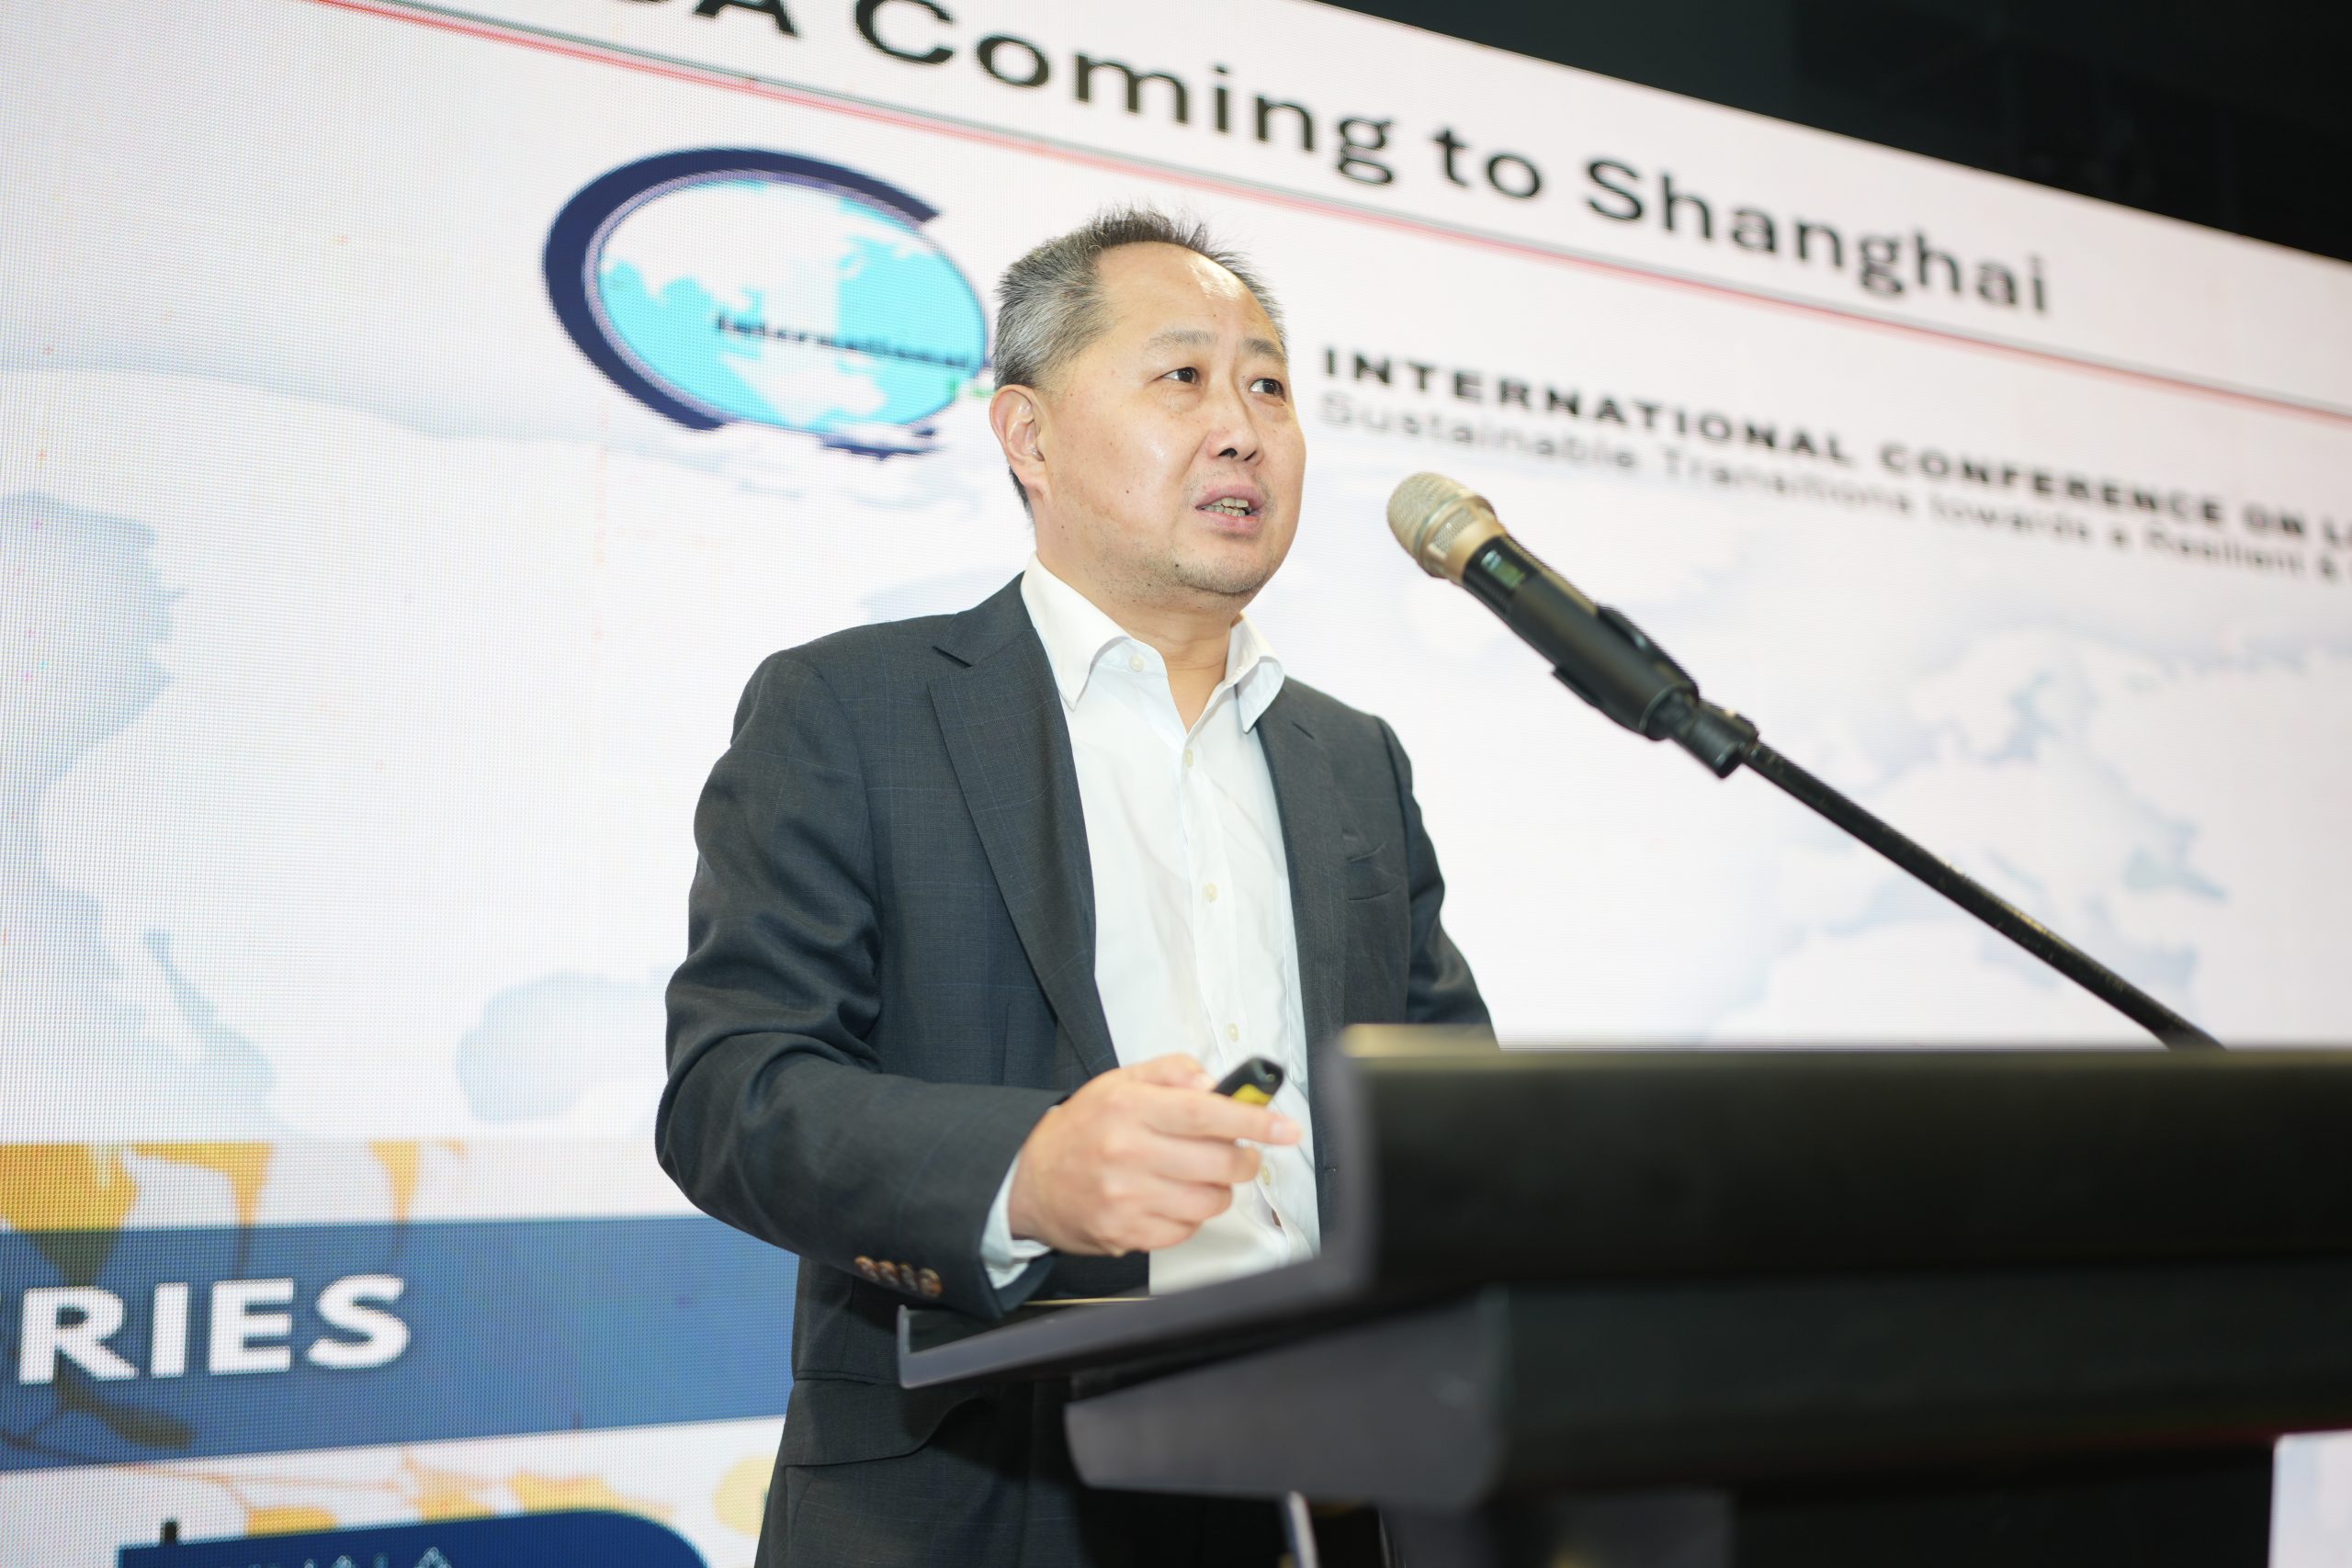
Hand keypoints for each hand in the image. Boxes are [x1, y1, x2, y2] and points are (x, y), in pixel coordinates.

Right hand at [1006, 1053, 1302, 1255]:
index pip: (1207, 1113)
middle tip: (1241, 1154)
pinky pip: (1185, 1231)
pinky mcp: (1124, 1233)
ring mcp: (1126, 1198)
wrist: (1029, 1179)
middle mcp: (1127, 1152)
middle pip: (1218, 1162)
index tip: (1285, 1128)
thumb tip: (1216, 1084)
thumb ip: (1171, 1072)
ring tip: (1197, 1176)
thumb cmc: (1081, 1130)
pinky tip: (1170, 1199)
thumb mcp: (1119, 1082)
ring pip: (1209, 1201)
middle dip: (1245, 1160)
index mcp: (1130, 1108)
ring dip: (1217, 1190)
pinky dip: (1189, 1216)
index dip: (1254, 1121)